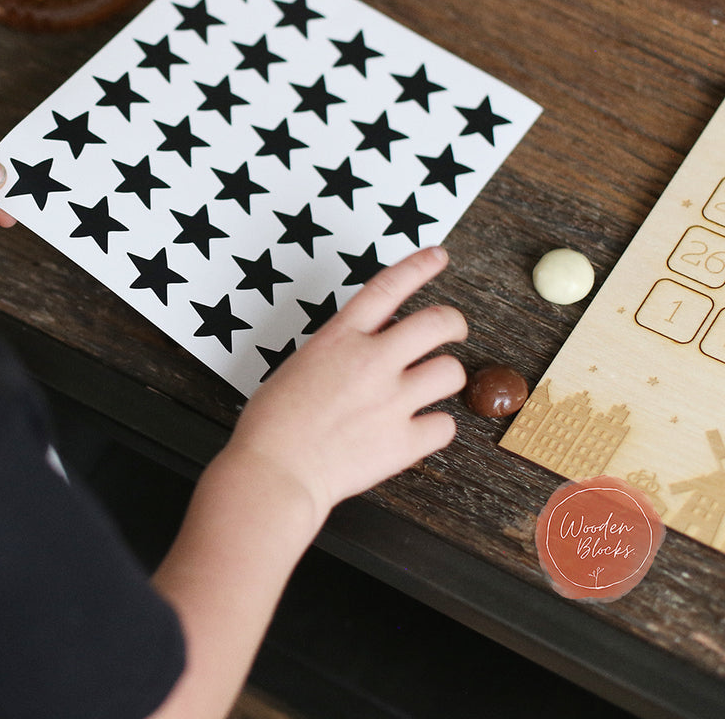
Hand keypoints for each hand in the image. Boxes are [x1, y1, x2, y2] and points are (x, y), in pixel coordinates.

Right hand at [227, 246, 466, 524]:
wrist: (274, 472)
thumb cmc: (274, 424)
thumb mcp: (302, 365)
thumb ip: (342, 349)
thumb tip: (376, 343)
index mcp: (339, 338)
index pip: (388, 287)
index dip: (418, 266)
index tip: (438, 255)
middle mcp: (371, 362)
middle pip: (437, 322)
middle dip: (454, 323)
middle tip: (453, 330)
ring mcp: (391, 401)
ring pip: (451, 373)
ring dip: (444, 377)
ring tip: (427, 388)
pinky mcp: (403, 441)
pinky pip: (444, 427)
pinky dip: (435, 428)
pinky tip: (417, 430)